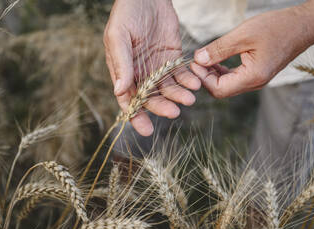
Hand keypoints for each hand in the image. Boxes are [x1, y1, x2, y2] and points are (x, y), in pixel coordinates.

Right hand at [104, 0, 200, 135]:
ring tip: (189, 98)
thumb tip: (119, 92)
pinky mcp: (173, 59)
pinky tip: (195, 84)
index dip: (136, 116)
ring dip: (178, 96)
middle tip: (174, 112)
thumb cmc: (127, 13)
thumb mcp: (118, 36)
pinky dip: (188, 81)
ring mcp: (157, 68)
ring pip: (168, 89)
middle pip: (151, 98)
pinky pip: (181, 74)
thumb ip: (120, 64)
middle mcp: (140, 74)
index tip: (146, 129)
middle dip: (162, 107)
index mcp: (123, 72)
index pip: (128, 100)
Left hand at [191, 0, 313, 98]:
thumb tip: (198, 59)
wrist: (303, 25)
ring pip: (227, 84)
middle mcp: (254, 83)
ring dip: (213, 73)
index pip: (218, 90)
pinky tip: (216, 59)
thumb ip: (219, 49)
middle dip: (205, 77)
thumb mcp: (243, 35)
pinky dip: (222, 70)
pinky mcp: (256, 73)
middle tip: (196, 60)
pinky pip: (234, 78)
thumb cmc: (277, 27)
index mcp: (252, 77)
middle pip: (221, 90)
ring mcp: (256, 80)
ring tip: (204, 58)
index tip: (194, 63)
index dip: (202, 78)